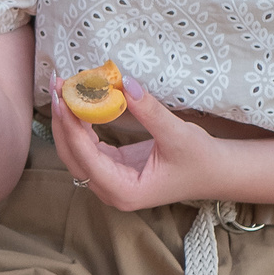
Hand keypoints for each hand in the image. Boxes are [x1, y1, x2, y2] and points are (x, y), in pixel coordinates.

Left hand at [48, 73, 232, 211]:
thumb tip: (126, 83)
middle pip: (73, 156)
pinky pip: (88, 146)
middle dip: (63, 120)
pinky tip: (79, 100)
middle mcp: (111, 191)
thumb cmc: (200, 159)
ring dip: (69, 120)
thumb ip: (150, 111)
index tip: (64, 97)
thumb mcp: (178, 134)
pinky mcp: (113, 168)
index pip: (86, 158)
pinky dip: (82, 123)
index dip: (72, 127)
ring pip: (76, 151)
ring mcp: (110, 181)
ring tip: (65, 87)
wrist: (214, 172)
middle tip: (59, 85)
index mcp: (124, 191)